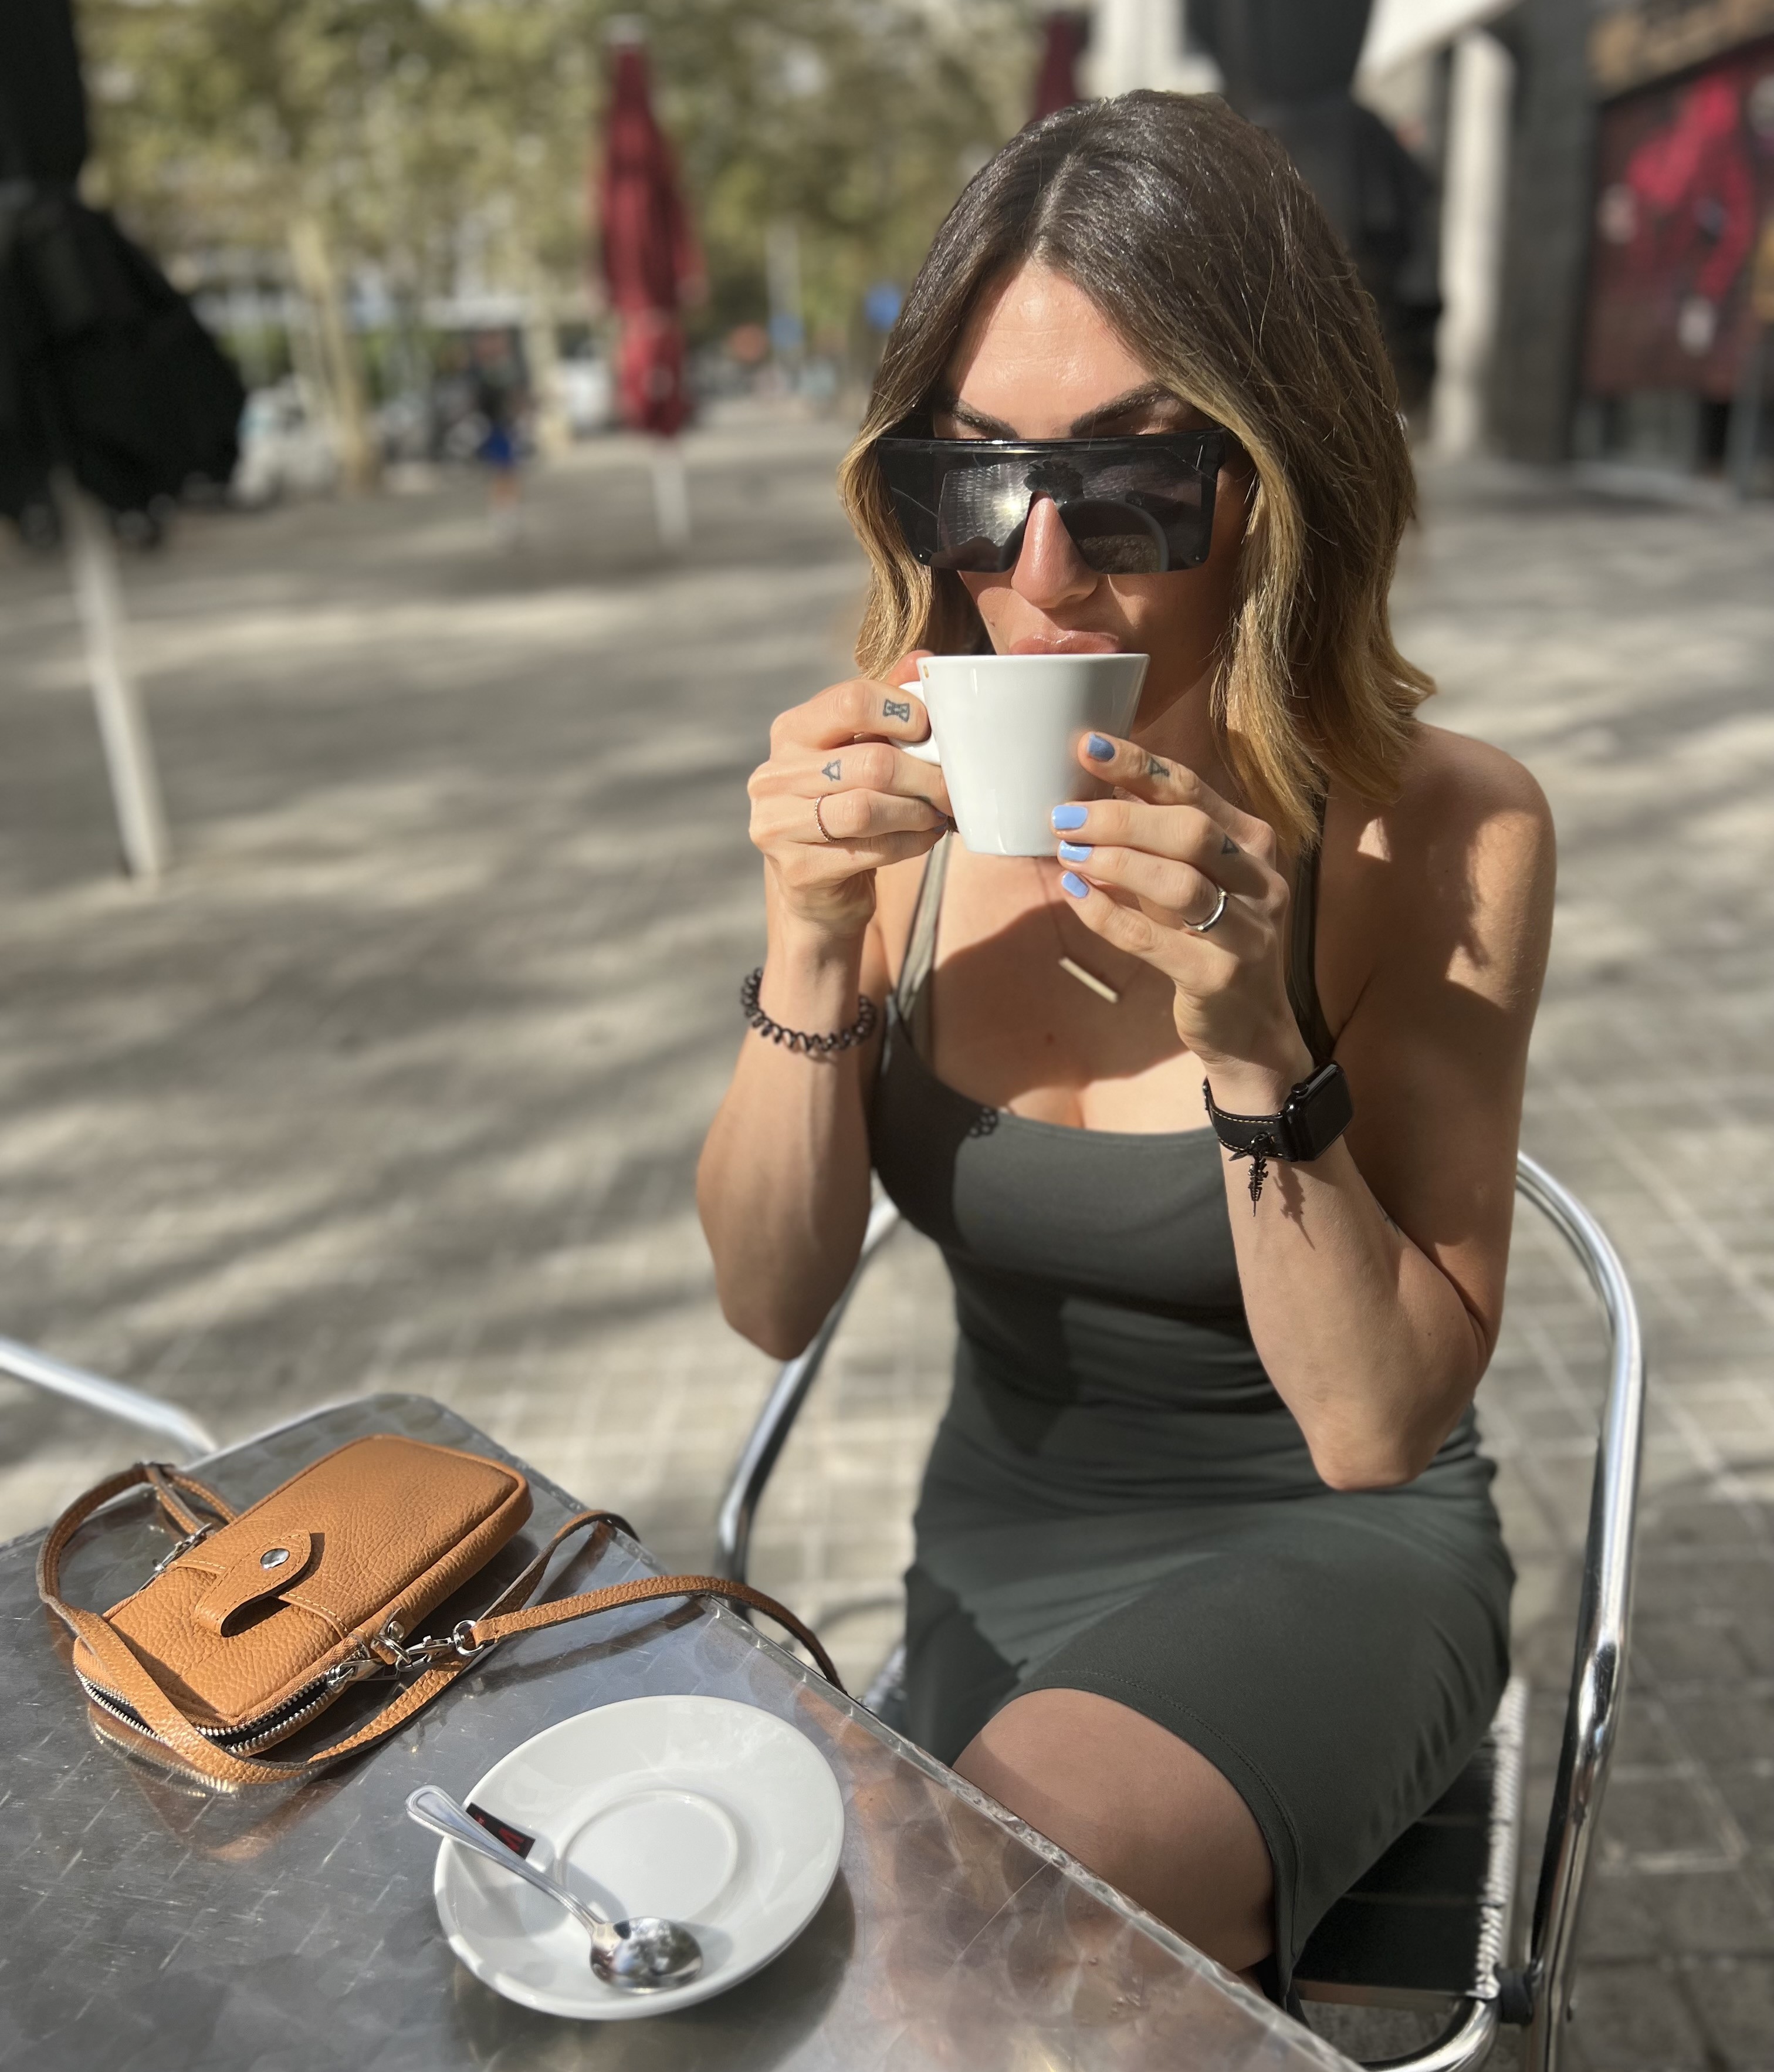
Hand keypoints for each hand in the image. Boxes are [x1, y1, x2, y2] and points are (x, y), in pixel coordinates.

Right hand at [747, 654, 952, 938]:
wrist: (817, 886)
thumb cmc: (845, 805)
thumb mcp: (860, 751)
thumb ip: (886, 707)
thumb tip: (924, 658)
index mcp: (791, 732)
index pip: (851, 701)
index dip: (902, 712)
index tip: (930, 730)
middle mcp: (774, 776)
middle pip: (870, 763)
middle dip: (925, 776)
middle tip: (953, 788)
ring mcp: (778, 825)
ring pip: (866, 810)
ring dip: (916, 812)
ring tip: (938, 814)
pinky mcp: (796, 870)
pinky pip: (867, 850)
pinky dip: (908, 843)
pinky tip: (924, 838)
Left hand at [1050, 735, 1312, 1106]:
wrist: (1250, 1031)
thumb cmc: (1210, 943)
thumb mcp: (1191, 885)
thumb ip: (1156, 843)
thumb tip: (1091, 794)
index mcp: (1253, 845)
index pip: (1194, 791)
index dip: (1139, 766)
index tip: (1088, 747)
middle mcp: (1261, 882)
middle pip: (1191, 831)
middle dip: (1121, 817)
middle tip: (1064, 815)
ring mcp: (1248, 932)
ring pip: (1181, 883)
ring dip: (1116, 862)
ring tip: (1067, 852)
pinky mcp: (1221, 977)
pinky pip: (1155, 939)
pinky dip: (1108, 915)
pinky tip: (1075, 896)